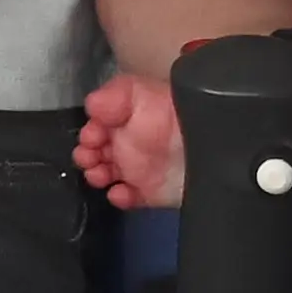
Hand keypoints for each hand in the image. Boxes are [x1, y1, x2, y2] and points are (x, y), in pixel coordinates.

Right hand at [74, 69, 188, 215]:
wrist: (206, 149)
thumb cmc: (174, 117)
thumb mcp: (143, 94)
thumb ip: (116, 94)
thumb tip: (92, 105)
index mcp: (129, 117)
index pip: (98, 125)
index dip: (89, 132)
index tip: (90, 137)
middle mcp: (132, 142)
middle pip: (96, 152)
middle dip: (86, 156)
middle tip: (90, 157)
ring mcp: (140, 168)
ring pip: (105, 175)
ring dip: (96, 175)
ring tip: (101, 174)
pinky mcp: (149, 192)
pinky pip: (127, 198)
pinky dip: (119, 198)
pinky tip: (121, 192)